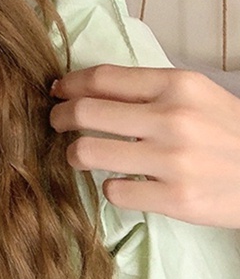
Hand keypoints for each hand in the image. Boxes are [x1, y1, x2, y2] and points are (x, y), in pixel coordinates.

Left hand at [49, 64, 239, 227]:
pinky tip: (121, 184)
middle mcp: (173, 119)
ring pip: (88, 152)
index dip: (69, 84)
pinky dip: (110, 188)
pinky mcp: (177, 199)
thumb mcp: (196, 96)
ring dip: (74, 154)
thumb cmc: (229, 133)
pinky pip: (114, 191)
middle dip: (59, 117)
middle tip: (56, 122)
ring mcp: (174, 161)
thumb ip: (148, 90)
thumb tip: (87, 88)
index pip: (102, 78)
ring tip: (80, 155)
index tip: (57, 91)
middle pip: (84, 112)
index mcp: (177, 85)